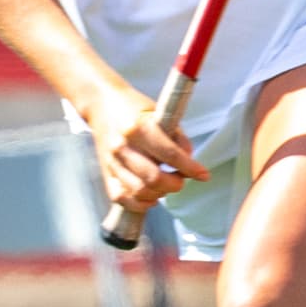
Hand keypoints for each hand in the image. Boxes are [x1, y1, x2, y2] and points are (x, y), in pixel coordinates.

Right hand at [83, 83, 204, 212]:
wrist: (102, 103)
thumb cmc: (135, 108)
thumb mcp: (160, 113)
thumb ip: (178, 137)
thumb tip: (189, 161)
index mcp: (138, 127)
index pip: (170, 154)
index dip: (190, 168)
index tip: (203, 174)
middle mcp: (122, 146)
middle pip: (153, 178)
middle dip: (175, 184)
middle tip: (181, 179)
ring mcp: (111, 161)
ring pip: (139, 191)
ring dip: (159, 193)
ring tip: (166, 184)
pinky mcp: (105, 173)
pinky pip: (121, 198)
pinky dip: (140, 203)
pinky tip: (151, 195)